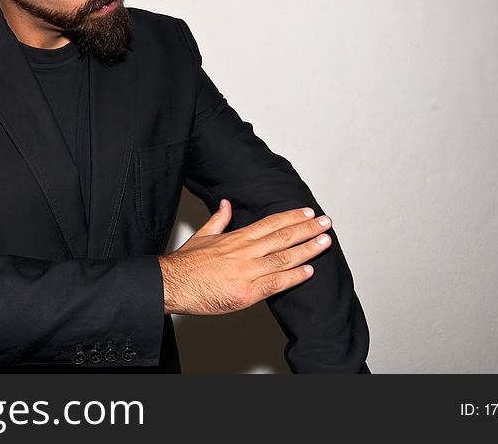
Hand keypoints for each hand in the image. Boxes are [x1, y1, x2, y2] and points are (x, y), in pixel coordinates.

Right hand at [157, 201, 332, 315]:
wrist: (172, 284)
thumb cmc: (185, 264)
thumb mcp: (202, 235)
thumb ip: (219, 220)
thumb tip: (225, 204)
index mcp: (236, 238)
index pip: (270, 224)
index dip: (291, 218)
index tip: (308, 213)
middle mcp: (245, 252)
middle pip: (282, 237)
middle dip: (307, 229)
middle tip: (326, 223)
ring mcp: (247, 271)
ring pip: (284, 258)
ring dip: (308, 249)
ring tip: (325, 241)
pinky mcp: (247, 292)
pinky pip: (276, 283)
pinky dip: (294, 276)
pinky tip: (309, 271)